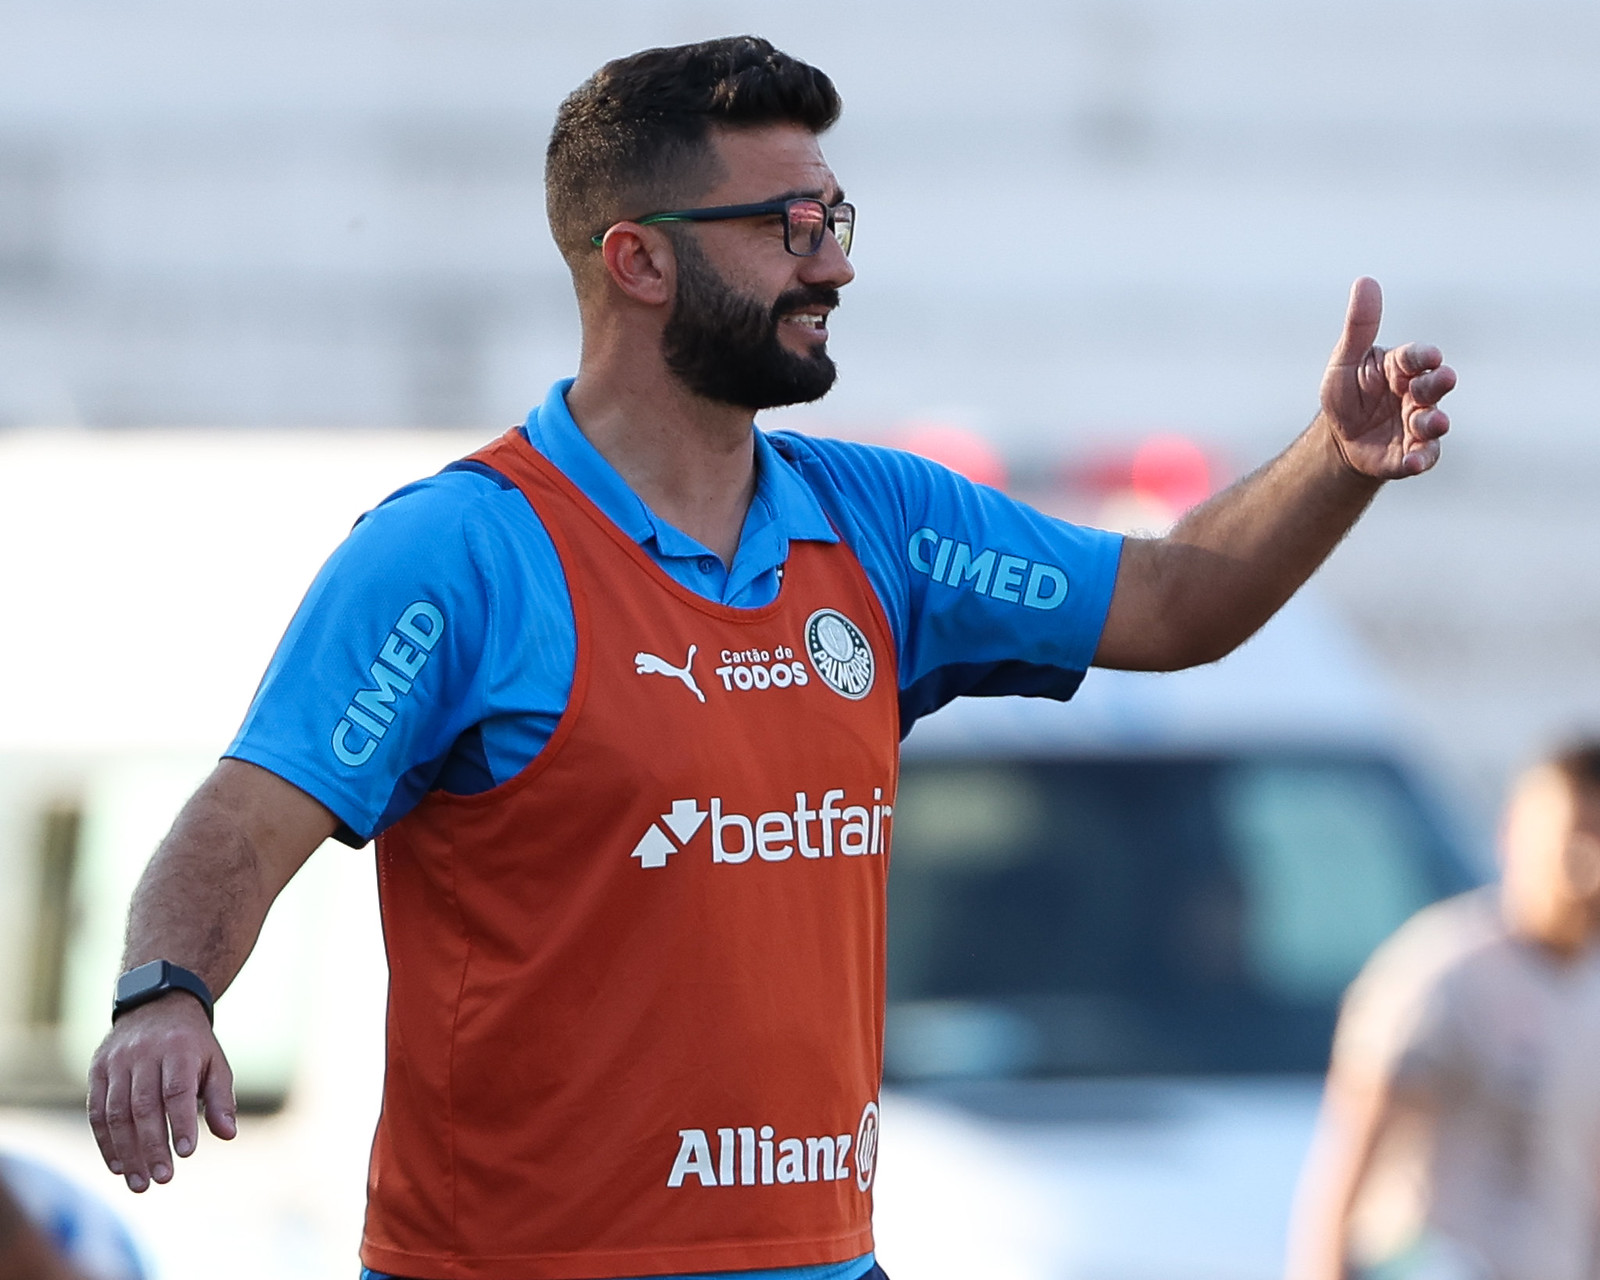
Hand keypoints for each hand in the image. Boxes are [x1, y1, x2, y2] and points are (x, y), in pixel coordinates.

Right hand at [86, 997, 235, 1192]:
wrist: (157, 1006)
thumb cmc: (193, 1046)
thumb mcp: (215, 1063)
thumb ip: (221, 1099)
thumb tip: (228, 1134)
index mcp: (179, 1049)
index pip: (177, 1091)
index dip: (181, 1122)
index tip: (186, 1153)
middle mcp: (145, 1053)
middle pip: (144, 1106)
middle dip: (152, 1146)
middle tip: (162, 1179)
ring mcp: (117, 1062)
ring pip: (117, 1112)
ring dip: (127, 1152)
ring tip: (140, 1183)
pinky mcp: (97, 1070)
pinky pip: (97, 1111)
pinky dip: (105, 1142)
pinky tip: (118, 1166)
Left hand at [1319, 277, 1455, 478]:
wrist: (1340, 438)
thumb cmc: (1347, 393)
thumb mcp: (1346, 359)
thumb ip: (1359, 326)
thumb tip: (1365, 281)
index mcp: (1401, 368)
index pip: (1417, 357)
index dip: (1424, 357)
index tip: (1430, 357)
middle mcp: (1416, 395)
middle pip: (1433, 387)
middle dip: (1438, 384)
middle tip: (1440, 382)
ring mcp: (1416, 425)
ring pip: (1433, 423)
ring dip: (1435, 422)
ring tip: (1434, 423)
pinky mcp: (1411, 454)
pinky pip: (1423, 457)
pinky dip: (1421, 459)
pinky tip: (1414, 462)